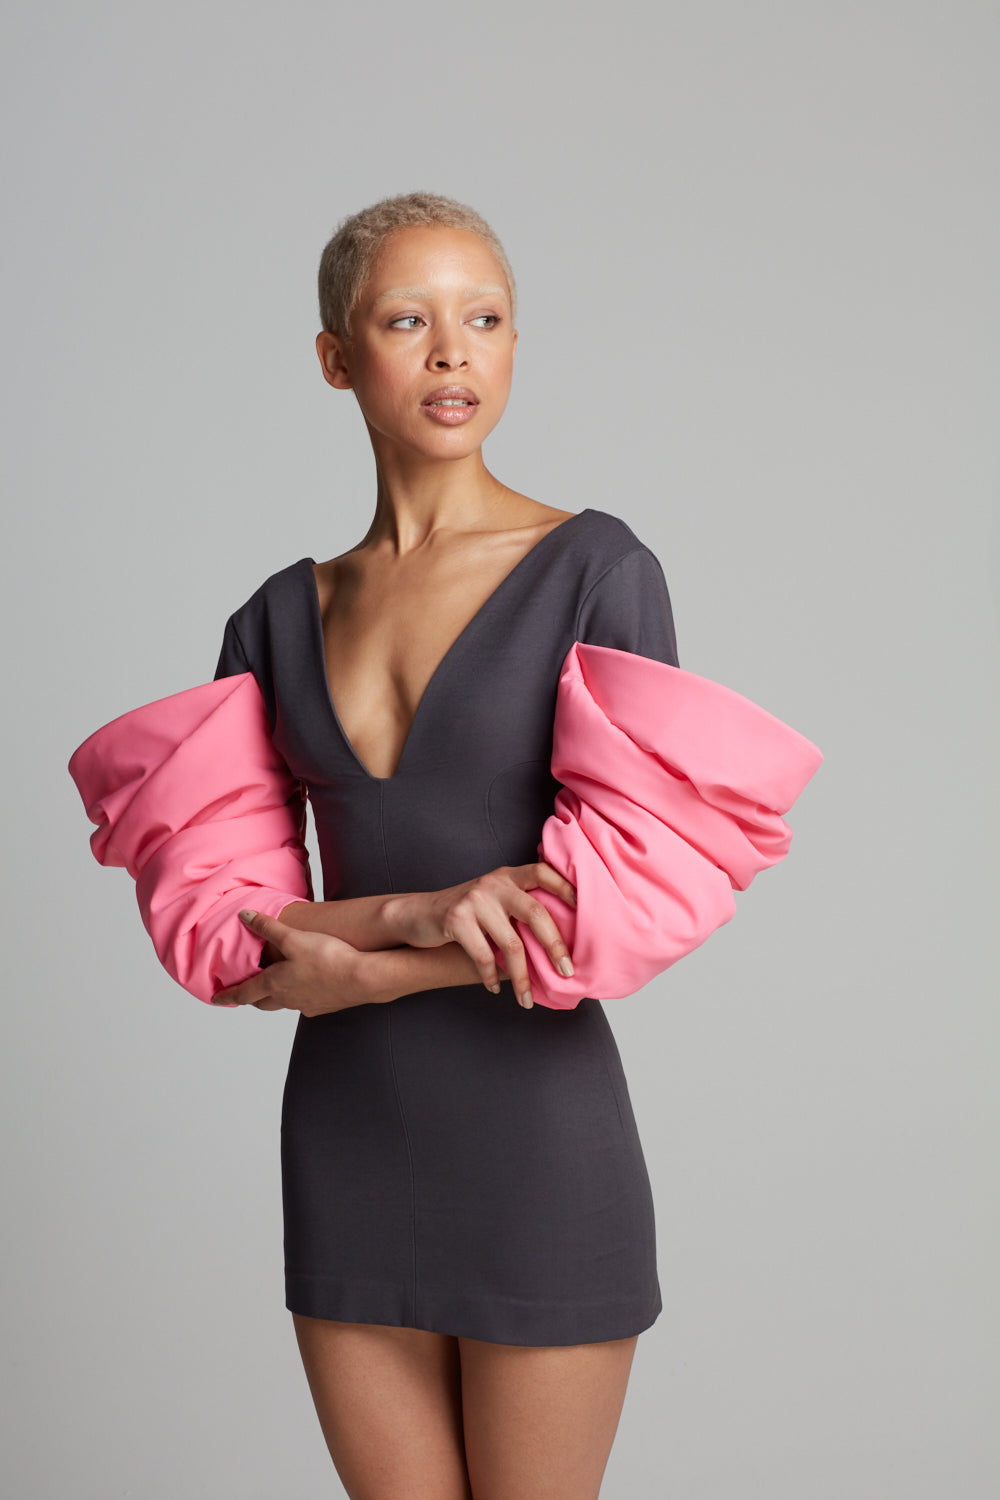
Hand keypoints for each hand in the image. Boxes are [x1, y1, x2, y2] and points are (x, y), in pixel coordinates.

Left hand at [210, 909, 372, 1015]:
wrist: (363, 978)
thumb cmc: (327, 957)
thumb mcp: (293, 937)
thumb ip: (268, 927)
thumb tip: (245, 916)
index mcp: (275, 984)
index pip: (244, 993)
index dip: (227, 995)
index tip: (216, 999)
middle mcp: (288, 999)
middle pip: (262, 1002)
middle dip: (251, 997)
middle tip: (243, 992)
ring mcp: (307, 1005)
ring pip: (284, 1002)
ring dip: (276, 996)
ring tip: (275, 986)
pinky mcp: (325, 1006)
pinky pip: (305, 1002)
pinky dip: (299, 995)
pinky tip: (308, 985)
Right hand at [389, 862, 576, 1008]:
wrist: (417, 915)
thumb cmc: (465, 915)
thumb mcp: (493, 902)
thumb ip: (518, 910)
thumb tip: (559, 946)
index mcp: (508, 876)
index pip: (543, 872)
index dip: (567, 887)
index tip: (587, 911)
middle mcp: (494, 883)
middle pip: (535, 912)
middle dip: (555, 945)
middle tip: (568, 971)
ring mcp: (475, 899)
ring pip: (510, 943)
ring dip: (522, 976)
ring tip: (526, 999)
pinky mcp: (456, 918)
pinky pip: (483, 955)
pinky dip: (491, 976)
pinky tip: (495, 988)